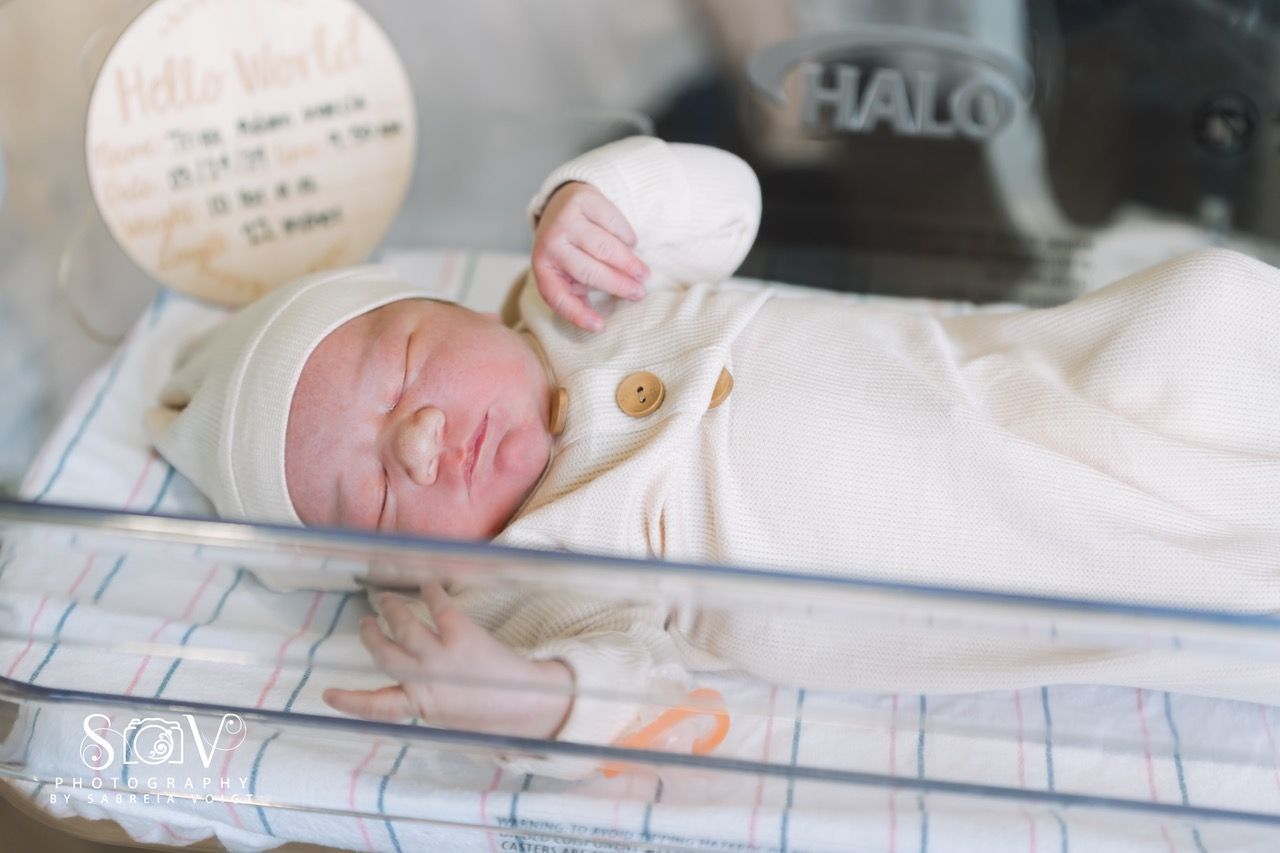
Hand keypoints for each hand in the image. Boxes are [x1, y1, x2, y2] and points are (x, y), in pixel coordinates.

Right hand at [323, 583, 573, 738]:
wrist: (526, 704)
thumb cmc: (490, 714)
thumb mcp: (449, 718)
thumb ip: (424, 701)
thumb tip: (406, 684)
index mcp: (420, 706)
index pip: (376, 706)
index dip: (350, 702)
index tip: (328, 695)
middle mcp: (425, 679)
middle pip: (385, 654)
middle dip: (371, 636)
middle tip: (365, 622)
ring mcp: (441, 655)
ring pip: (404, 626)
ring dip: (392, 610)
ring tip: (385, 600)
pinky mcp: (462, 634)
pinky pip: (439, 607)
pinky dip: (431, 592)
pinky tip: (427, 584)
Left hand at [531, 181, 649, 331]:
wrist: (563, 203)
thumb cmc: (570, 250)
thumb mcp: (566, 274)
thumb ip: (578, 297)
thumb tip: (597, 325)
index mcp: (543, 268)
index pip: (558, 297)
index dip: (578, 314)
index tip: (601, 327)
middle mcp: (550, 243)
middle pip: (588, 271)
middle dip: (618, 284)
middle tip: (639, 293)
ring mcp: (565, 219)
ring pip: (603, 247)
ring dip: (628, 263)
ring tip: (643, 274)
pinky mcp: (582, 200)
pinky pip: (612, 223)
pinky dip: (626, 237)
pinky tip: (631, 245)